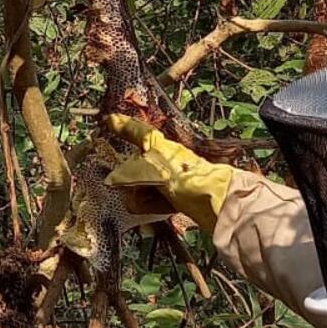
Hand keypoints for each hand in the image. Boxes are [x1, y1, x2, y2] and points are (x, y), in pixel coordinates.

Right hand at [104, 115, 234, 233]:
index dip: (123, 126)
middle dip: (128, 179)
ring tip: (149, 199)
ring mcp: (169, 178)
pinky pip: (152, 201)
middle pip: (134, 166)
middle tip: (131, 185)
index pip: (136, 132)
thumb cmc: (187, 176)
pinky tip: (156, 207)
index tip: (110, 120)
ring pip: (141, 186)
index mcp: (158, 144)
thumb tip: (113, 179)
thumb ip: (129, 172)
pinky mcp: (175, 197)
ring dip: (140, 195)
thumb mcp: (150, 167)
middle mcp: (163, 159)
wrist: (215, 199)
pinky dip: (151, 205)